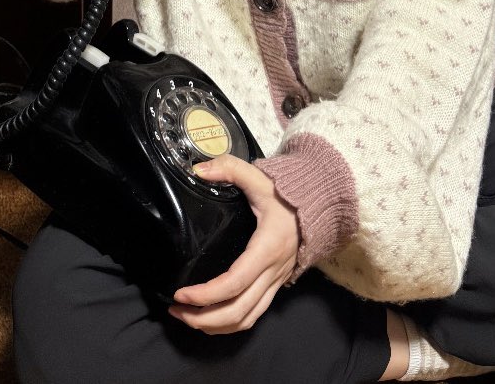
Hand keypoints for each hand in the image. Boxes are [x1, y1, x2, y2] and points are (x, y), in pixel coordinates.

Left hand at [169, 155, 299, 334]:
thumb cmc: (287, 195)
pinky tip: (211, 317)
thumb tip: (199, 169)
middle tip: (175, 311)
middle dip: (203, 319)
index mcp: (266, 248)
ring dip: (215, 326)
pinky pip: (253, 315)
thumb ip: (230, 169)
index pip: (234, 283)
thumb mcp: (259, 178)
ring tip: (187, 317)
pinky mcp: (275, 286)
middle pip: (238, 311)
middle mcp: (272, 272)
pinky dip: (230, 323)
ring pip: (246, 319)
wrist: (319, 206)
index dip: (206, 295)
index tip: (181, 294)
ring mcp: (275, 283)